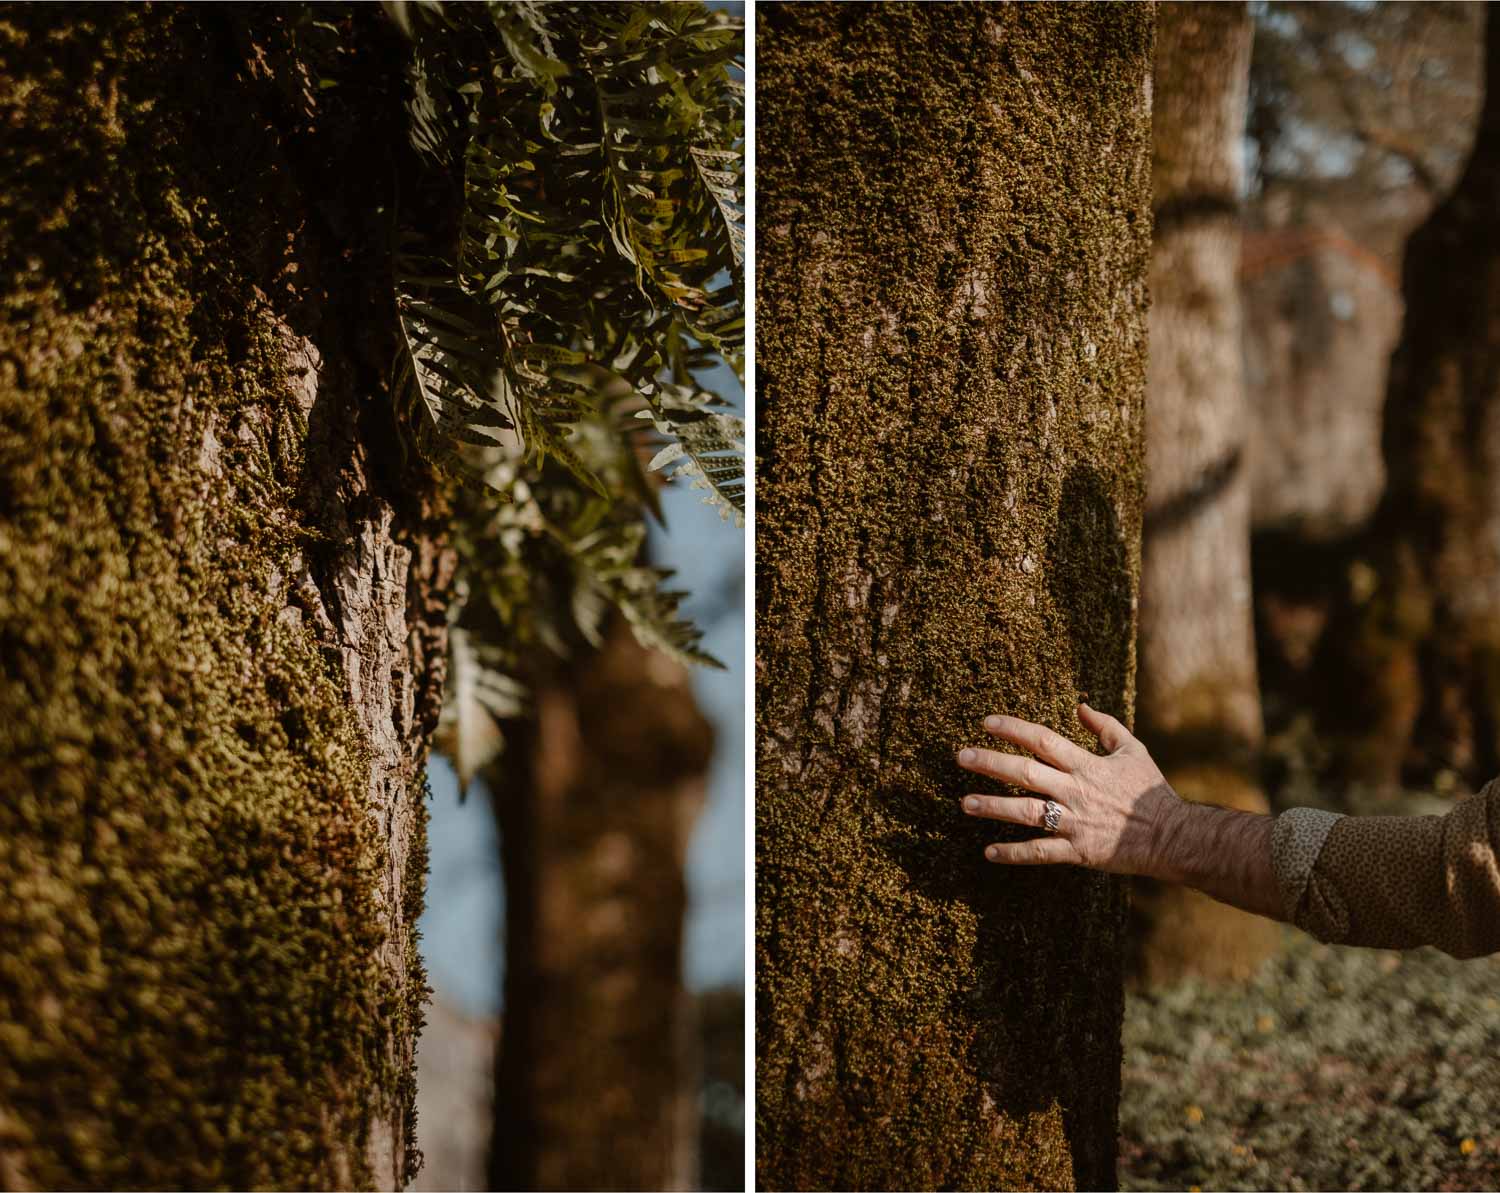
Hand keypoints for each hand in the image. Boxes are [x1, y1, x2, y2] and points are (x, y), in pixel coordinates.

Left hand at [955, 703, 1181, 876]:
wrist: (1172, 836)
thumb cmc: (1150, 791)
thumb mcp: (1133, 750)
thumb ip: (1105, 727)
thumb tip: (1080, 705)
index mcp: (1087, 765)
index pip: (1043, 741)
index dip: (1014, 729)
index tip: (986, 722)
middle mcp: (1076, 791)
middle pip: (1026, 773)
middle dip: (991, 764)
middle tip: (961, 757)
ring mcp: (1075, 822)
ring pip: (1027, 813)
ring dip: (994, 807)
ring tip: (965, 803)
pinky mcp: (1078, 851)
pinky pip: (1040, 852)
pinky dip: (1014, 853)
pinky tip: (989, 852)